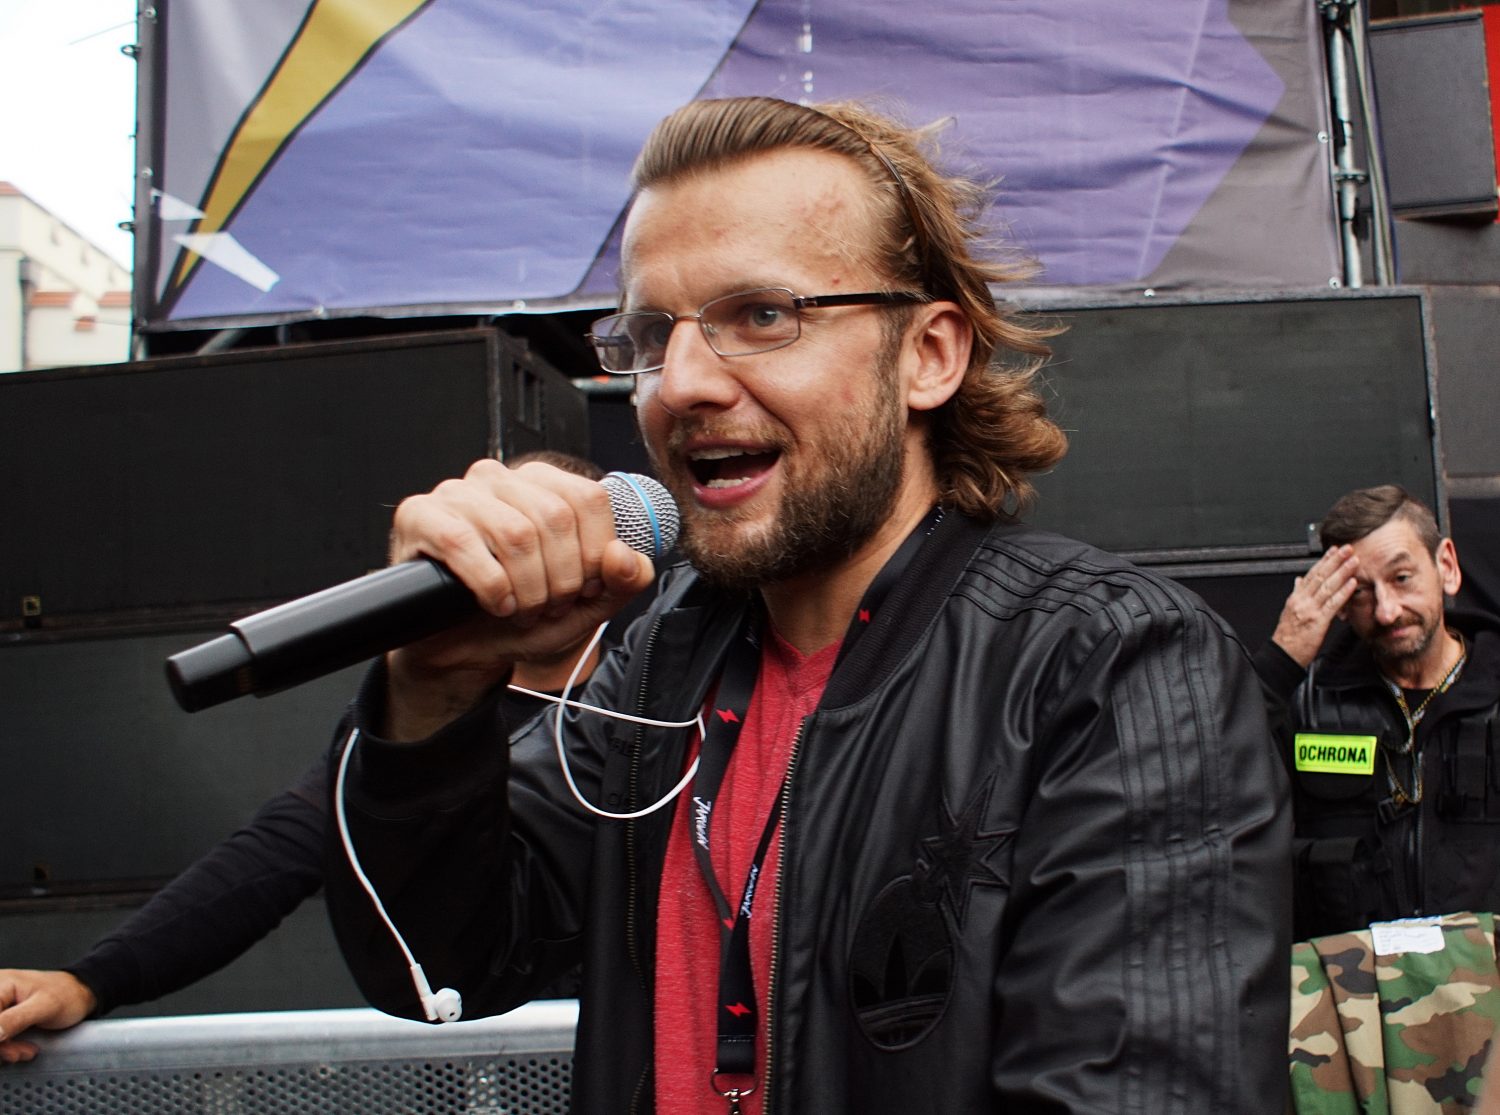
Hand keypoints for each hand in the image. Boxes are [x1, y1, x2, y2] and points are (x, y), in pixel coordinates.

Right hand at [0, 969, 96, 1064]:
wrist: (80, 995)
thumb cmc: (67, 994)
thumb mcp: (44, 1007)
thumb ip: (15, 1019)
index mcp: (0, 984)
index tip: (8, 1050)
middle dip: (2, 1045)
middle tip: (19, 1052)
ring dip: (5, 1049)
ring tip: (25, 1050)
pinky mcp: (2, 1016)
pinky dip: (7, 1046)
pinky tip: (21, 1048)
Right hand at [383, 459, 656, 739]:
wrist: (465, 650)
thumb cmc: (521, 616)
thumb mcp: (585, 606)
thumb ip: (622, 582)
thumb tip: (624, 556)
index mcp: (543, 484)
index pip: (588, 499)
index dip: (594, 554)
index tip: (586, 588)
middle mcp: (501, 479)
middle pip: (554, 517)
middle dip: (560, 579)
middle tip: (549, 607)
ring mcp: (458, 493)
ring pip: (514, 532)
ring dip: (526, 588)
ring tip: (522, 609)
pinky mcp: (420, 515)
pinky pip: (462, 542)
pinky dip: (488, 585)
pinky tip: (494, 604)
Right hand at [1271, 545, 1358, 667]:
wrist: (1283, 655)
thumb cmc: (1288, 637)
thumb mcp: (1289, 612)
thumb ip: (1296, 594)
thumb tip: (1299, 581)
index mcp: (1296, 598)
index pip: (1311, 574)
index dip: (1324, 561)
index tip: (1334, 550)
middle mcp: (1302, 601)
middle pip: (1320, 576)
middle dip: (1335, 561)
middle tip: (1347, 548)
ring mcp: (1310, 610)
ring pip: (1327, 587)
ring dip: (1342, 572)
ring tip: (1353, 560)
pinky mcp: (1318, 622)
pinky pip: (1332, 604)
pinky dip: (1343, 592)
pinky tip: (1352, 583)